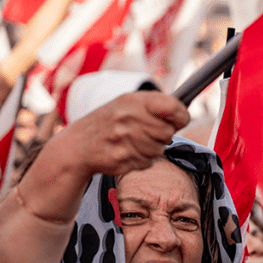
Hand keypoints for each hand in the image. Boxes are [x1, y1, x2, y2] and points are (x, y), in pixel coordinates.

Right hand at [62, 91, 188, 178]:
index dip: (181, 115)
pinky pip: (148, 162)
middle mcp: (128, 118)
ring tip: (133, 142)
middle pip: (169, 132)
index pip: (172, 107)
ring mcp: (124, 139)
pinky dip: (141, 160)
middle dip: (162, 135)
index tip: (179, 120)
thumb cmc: (110, 122)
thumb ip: (155, 106)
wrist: (78, 145)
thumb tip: (184, 115)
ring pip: (160, 149)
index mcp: (133, 100)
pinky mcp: (122, 159)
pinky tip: (126, 152)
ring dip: (151, 149)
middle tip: (146, 133)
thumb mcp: (128, 104)